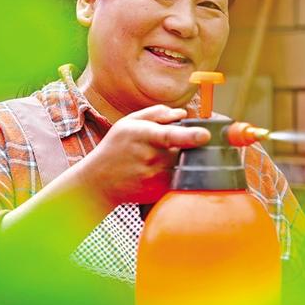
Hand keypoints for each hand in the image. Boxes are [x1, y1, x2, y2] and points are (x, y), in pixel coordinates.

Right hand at [82, 105, 209, 205]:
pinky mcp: (159, 190)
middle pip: (184, 149)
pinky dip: (176, 171)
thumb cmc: (115, 147)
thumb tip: (183, 114)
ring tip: (161, 157)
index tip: (205, 136)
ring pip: (183, 164)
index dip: (190, 136)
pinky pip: (178, 178)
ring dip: (181, 158)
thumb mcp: (129, 123)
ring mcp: (156, 177)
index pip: (170, 136)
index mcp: (144, 136)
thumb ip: (157, 113)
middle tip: (175, 143)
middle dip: (189, 144)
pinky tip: (158, 170)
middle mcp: (151, 158)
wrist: (99, 181)